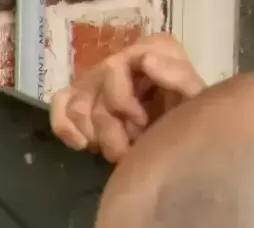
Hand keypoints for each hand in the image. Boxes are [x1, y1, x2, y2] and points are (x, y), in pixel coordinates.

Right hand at [51, 33, 204, 160]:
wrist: (178, 142)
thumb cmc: (187, 120)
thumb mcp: (193, 100)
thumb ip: (179, 78)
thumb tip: (146, 61)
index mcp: (151, 49)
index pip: (116, 67)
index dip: (123, 101)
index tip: (141, 123)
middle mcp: (120, 59)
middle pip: (95, 90)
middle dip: (112, 127)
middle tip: (133, 144)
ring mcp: (97, 79)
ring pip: (76, 105)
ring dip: (95, 136)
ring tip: (118, 151)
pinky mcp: (80, 99)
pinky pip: (59, 106)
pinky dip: (66, 129)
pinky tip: (83, 145)